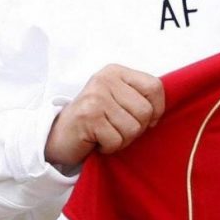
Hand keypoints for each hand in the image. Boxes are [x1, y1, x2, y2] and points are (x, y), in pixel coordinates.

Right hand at [45, 64, 164, 167]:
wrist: (58, 136)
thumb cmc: (95, 120)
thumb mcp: (118, 99)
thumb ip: (139, 97)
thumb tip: (162, 111)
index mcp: (116, 71)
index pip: (155, 86)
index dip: (157, 108)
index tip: (148, 121)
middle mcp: (105, 79)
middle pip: (146, 111)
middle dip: (137, 129)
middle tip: (118, 129)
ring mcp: (96, 97)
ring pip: (133, 128)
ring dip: (122, 140)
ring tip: (107, 134)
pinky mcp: (88, 117)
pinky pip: (117, 140)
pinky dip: (110, 147)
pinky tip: (97, 141)